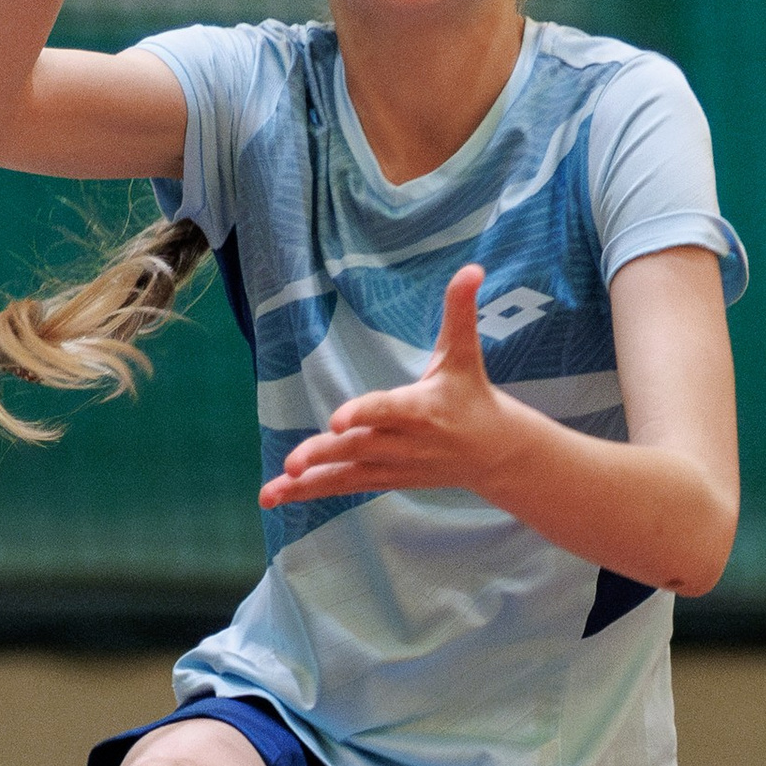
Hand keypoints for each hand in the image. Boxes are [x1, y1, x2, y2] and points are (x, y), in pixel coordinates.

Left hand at [258, 265, 522, 508]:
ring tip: (271, 492)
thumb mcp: (465, 353)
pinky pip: (343, 487)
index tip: (337, 421)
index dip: (363, 414)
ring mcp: (392, 466)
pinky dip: (309, 492)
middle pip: (358, 448)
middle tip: (292, 462)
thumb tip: (472, 268)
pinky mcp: (383, 479)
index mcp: (421, 408)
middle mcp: (404, 442)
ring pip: (346, 475)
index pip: (387, 410)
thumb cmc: (472, 394)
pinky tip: (274, 496)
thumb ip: (460, 312)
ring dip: (306, 484)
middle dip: (324, 455)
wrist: (493, 452)